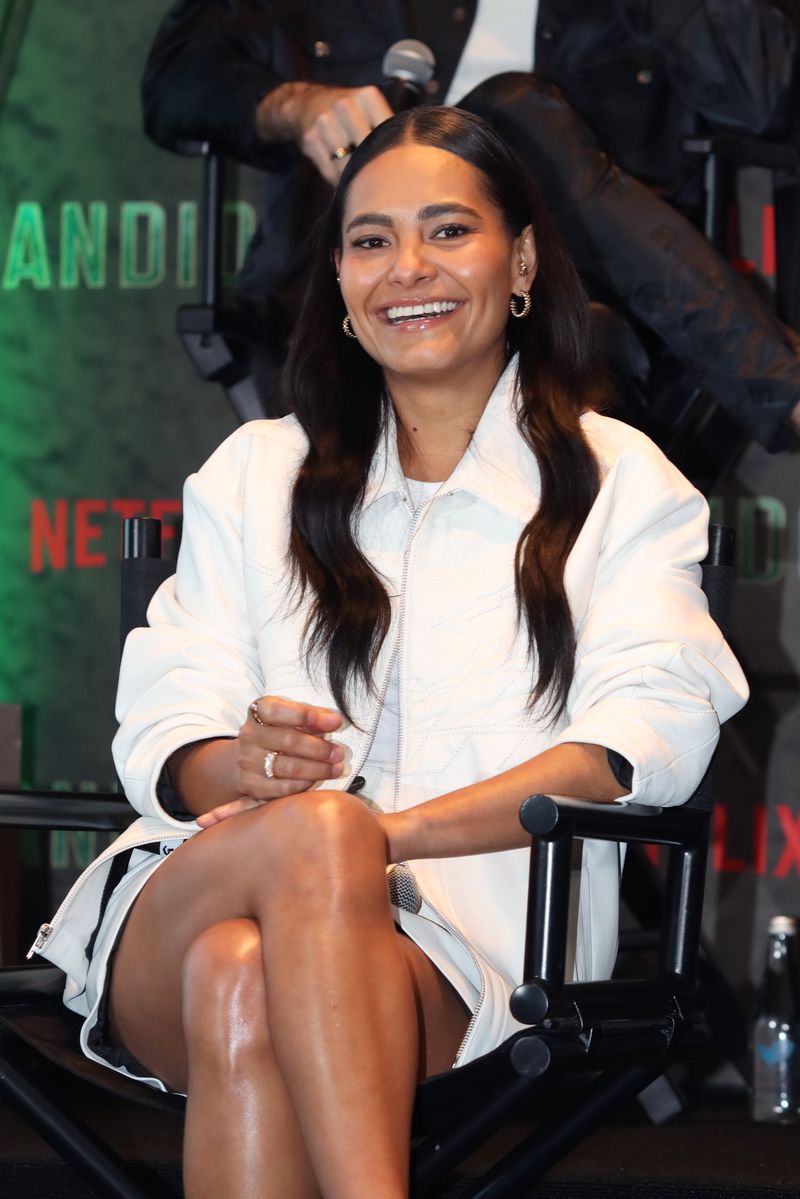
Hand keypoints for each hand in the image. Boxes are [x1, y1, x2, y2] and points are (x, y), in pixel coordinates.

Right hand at [196, 696, 345, 827]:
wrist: (249, 758)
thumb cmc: (279, 733)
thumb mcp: (292, 717)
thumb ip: (313, 717)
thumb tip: (334, 721)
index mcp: (259, 713)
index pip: (276, 710)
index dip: (303, 715)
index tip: (333, 722)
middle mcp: (250, 735)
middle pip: (288, 741)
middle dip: (319, 748)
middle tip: (339, 753)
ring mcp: (249, 761)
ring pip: (288, 767)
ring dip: (318, 769)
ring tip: (336, 768)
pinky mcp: (253, 785)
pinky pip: (283, 787)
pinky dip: (304, 784)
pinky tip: (317, 780)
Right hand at [257, 82, 393, 183]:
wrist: (306, 102)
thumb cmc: (348, 113)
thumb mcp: (369, 109)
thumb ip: (387, 128)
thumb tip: (407, 162)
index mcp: (367, 96)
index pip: (386, 133)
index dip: (390, 154)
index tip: (392, 165)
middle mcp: (345, 104)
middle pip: (366, 151)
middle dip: (370, 167)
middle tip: (375, 177)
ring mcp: (325, 120)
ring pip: (346, 165)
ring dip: (351, 175)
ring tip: (354, 171)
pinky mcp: (310, 138)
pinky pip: (330, 170)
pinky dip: (336, 178)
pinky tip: (340, 172)